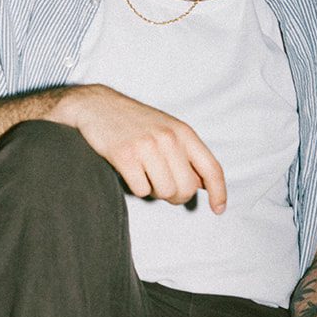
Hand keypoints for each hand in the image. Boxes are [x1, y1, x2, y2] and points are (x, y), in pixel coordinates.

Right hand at [57, 84, 226, 210]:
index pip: (211, 168)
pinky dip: (136, 188)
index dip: (219, 192)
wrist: (97, 106)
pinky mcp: (124, 155)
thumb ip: (186, 154)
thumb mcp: (167, 130)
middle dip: (176, 196)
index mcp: (183, 132)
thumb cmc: (134, 122)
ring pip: (165, 192)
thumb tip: (201, 185)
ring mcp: (146, 146)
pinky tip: (130, 172)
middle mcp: (168, 138)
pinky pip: (140, 190)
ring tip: (145, 177)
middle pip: (187, 188)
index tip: (218, 209)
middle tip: (164, 189)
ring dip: (155, 192)